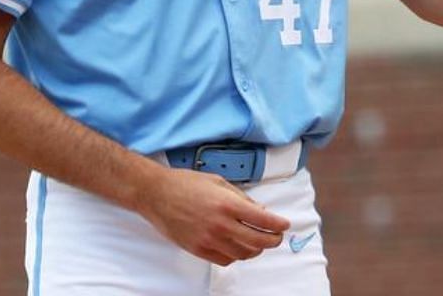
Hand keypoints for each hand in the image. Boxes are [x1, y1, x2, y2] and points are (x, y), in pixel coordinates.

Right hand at [135, 167, 289, 266]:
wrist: (157, 194)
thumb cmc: (186, 183)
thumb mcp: (219, 182)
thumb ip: (242, 198)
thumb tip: (260, 209)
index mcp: (228, 204)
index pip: (263, 219)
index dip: (278, 224)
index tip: (285, 225)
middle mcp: (221, 224)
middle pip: (257, 241)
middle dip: (272, 240)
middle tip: (277, 237)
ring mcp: (209, 239)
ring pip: (243, 254)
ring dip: (255, 250)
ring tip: (258, 242)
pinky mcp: (198, 249)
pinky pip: (225, 260)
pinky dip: (236, 256)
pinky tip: (237, 247)